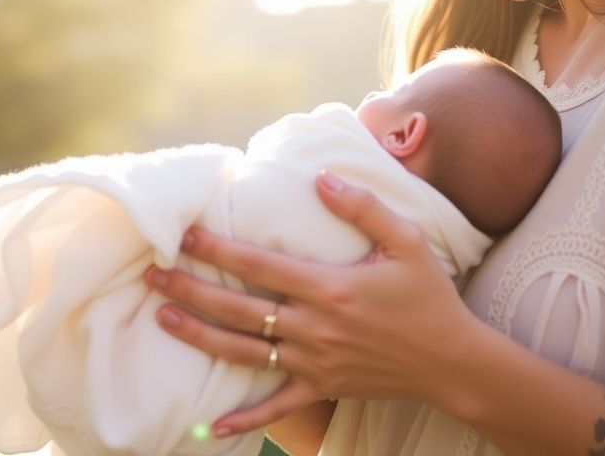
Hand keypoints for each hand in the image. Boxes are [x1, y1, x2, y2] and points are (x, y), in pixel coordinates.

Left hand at [143, 170, 476, 437]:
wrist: (452, 360)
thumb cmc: (429, 296)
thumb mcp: (408, 241)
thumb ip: (363, 208)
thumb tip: (320, 178)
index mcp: (330, 288)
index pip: (260, 265)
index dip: (218, 250)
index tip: (184, 235)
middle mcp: (315, 327)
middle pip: (238, 309)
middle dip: (191, 290)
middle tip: (152, 275)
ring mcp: (315, 362)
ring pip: (244, 352)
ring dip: (199, 336)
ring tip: (163, 317)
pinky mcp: (322, 387)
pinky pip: (277, 405)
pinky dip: (245, 418)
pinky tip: (212, 426)